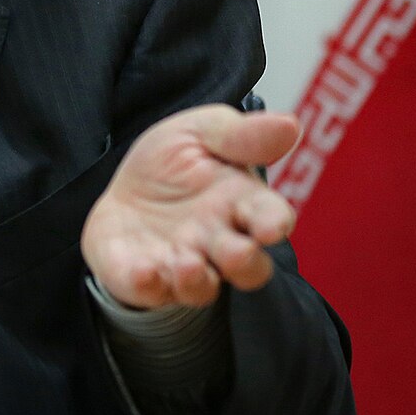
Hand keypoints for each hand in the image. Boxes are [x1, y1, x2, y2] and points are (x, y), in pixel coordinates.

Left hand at [81, 105, 299, 309]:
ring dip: (196, 281)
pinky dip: (146, 284)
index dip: (274, 222)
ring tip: (186, 264)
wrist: (124, 189)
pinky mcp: (140, 278)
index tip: (272, 226)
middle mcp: (217, 243)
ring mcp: (181, 265)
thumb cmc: (175, 163)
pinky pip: (146, 290)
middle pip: (246, 265)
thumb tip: (291, 124)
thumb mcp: (200, 133)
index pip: (270, 216)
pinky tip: (142, 271)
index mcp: (241, 204)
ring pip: (200, 287)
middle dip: (243, 261)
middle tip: (236, 252)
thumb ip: (241, 135)